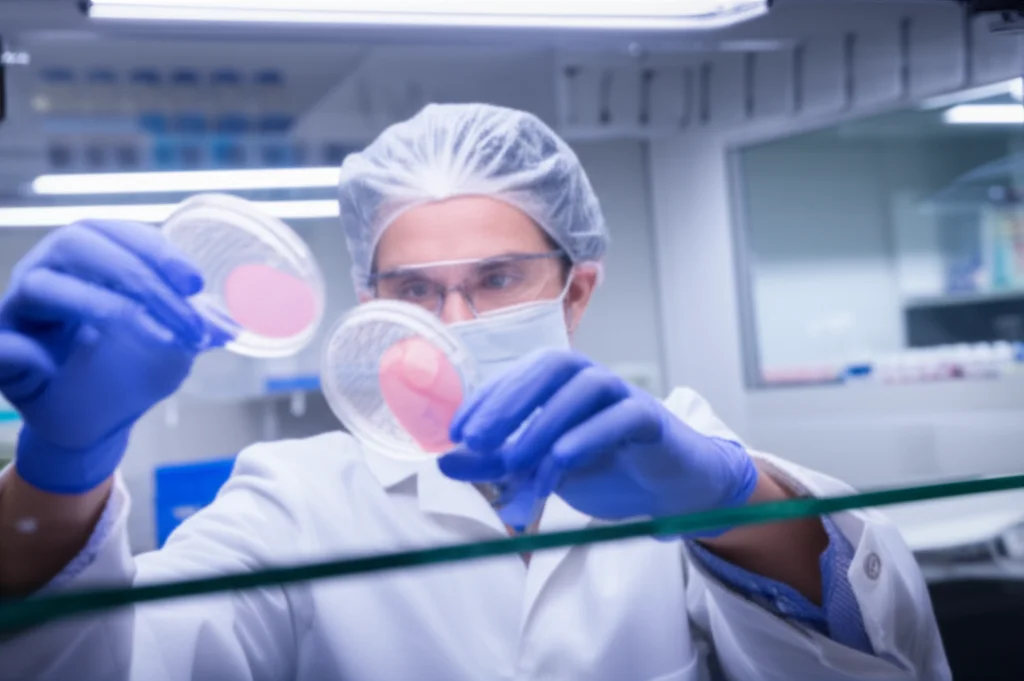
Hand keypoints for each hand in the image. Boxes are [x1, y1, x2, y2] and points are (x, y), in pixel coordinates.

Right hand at [0, 220, 229, 493]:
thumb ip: (197, 326)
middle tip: (186, 312)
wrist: (93, 425)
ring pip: (43, 285)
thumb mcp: (172, 346)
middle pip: (77, 243)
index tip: (196, 282)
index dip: (156, 250)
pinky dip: (25, 352)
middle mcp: (47, 272)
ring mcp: (17, 309)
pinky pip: (4, 344)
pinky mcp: (1, 351)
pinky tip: (53, 364)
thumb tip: (232, 324)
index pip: (116, 232)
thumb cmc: (129, 372)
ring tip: (159, 338)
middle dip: (140, 274)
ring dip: (108, 308)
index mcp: (88, 259)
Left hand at [439, 350, 758, 533]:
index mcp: (560, 383)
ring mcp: (623, 394)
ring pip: (585, 388)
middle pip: (550, 366)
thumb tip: (443, 462)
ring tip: (513, 462)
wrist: (670, 489)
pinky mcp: (651, 418)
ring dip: (543, 424)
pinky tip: (561, 462)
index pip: (517, 374)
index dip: (484, 398)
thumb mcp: (539, 468)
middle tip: (475, 440)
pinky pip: (621, 416)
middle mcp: (589, 378)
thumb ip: (495, 463)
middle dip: (508, 401)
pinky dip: (588, 436)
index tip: (455, 433)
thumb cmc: (604, 467)